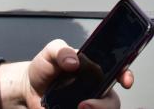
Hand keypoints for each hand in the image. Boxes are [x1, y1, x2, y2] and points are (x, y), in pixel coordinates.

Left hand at [0, 39, 133, 108]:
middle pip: (113, 102)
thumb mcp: (50, 52)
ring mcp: (89, 105)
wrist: (27, 89)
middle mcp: (95, 90)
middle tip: (83, 105)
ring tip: (76, 108)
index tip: (126, 80)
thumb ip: (61, 50)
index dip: (126, 75)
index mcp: (94, 70)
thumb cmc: (43, 68)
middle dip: (103, 106)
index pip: (119, 72)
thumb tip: (73, 61)